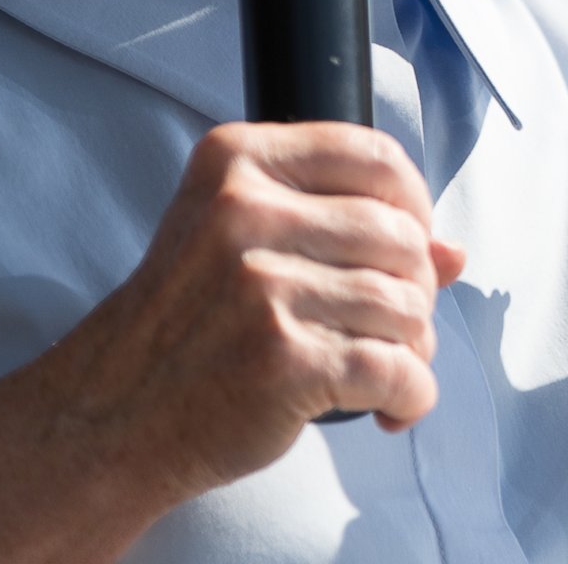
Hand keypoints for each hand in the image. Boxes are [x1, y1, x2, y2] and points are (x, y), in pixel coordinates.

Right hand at [53, 122, 467, 503]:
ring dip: (415, 348)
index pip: (373, 156)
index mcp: (237, 161)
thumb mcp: (235, 239)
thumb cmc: (183, 323)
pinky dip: (411, 396)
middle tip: (394, 325)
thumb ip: (340, 227)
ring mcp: (264, 287)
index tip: (412, 242)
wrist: (113, 411)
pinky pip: (396, 371)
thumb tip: (454, 251)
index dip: (414, 203)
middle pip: (400, 236)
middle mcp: (246, 213)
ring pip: (406, 306)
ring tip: (384, 368)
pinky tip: (389, 408)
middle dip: (417, 289)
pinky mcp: (284, 360)